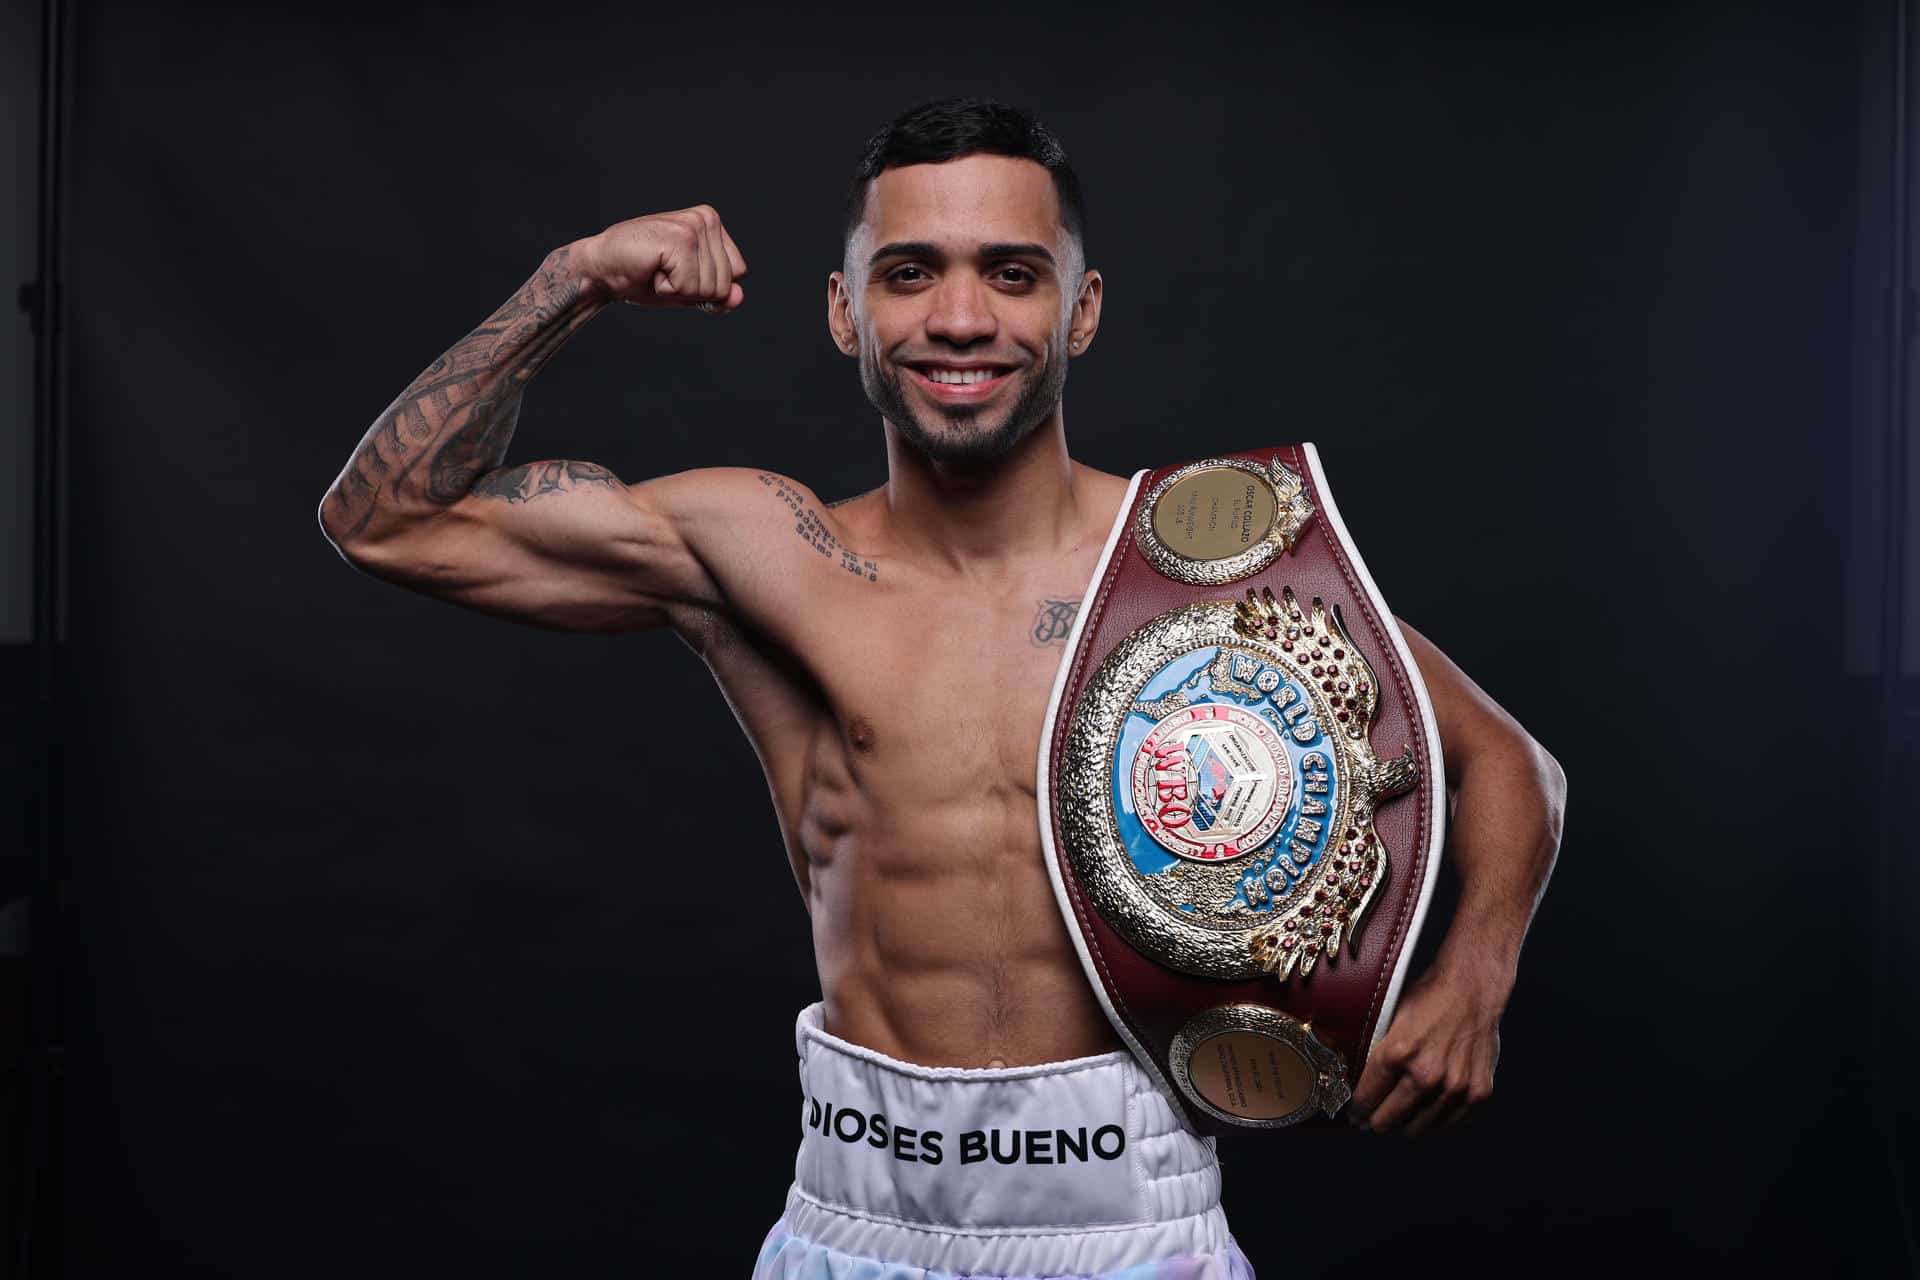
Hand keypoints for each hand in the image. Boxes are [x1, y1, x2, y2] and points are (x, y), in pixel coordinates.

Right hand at [574, 205, 747, 312]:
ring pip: (710, 288)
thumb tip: (738, 298)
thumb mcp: (687, 290)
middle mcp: (706, 218)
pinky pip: (689, 287)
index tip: (678, 272)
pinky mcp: (679, 239)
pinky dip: (667, 289)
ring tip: (656, 269)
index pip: (738, 273)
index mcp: (712, 223)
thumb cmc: (642, 277)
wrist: (601, 269)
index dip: (707, 286)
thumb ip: (716, 295)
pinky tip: (651, 269)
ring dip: (678, 289)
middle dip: (692, 290)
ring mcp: (693, 226)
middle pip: (725, 283)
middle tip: (663, 271)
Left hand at [1346, 960, 1503, 1135]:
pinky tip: (1426, 1112)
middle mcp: (1426, 1074)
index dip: (1357, 1112)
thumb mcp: (1390, 1020)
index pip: (1367, 1099)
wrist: (1472, 989)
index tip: (1356, 1116)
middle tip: (1373, 1120)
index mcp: (1398, 1053)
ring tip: (1400, 1117)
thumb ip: (1378, 1054)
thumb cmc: (1430, 999)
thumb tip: (1360, 1083)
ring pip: (1419, 1128)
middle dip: (1377, 1121)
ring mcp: (1454, 1086)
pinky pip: (1450, 1123)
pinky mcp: (1477, 1092)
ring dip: (1406, 1125)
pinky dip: (1436, 1121)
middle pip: (1389, 1120)